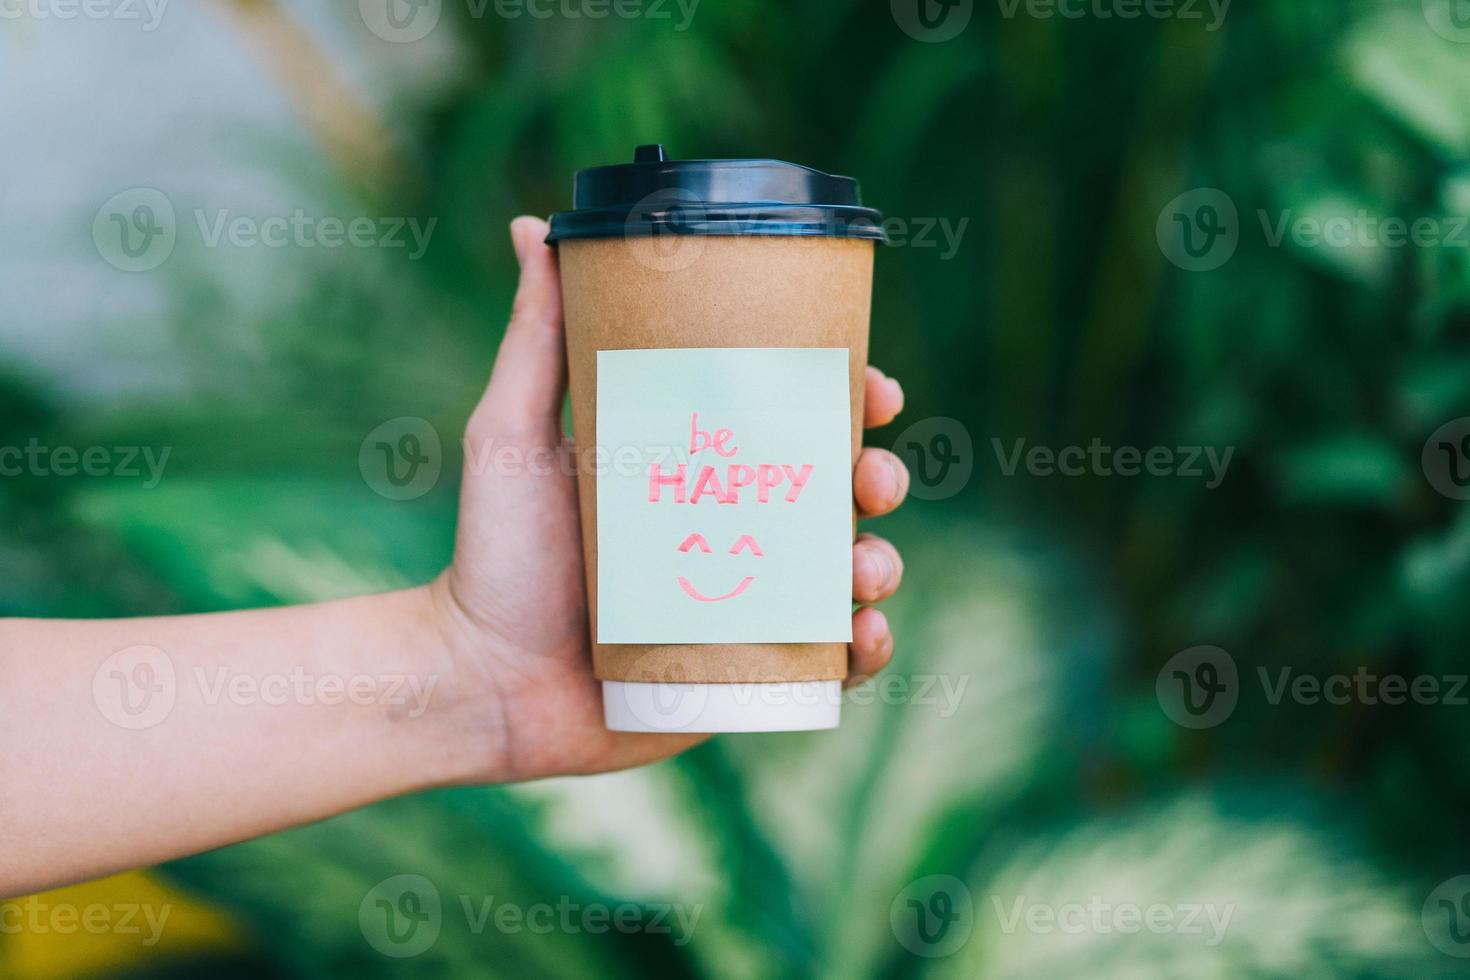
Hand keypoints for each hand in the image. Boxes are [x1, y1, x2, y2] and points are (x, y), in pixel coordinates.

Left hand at [428, 216, 908, 782]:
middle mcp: (729, 530)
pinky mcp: (747, 672)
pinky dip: (865, 648)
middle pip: (835, 493)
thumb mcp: (514, 433)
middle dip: (878, 477)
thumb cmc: (495, 555)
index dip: (846, 400)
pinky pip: (830, 662)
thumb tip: (535, 224)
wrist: (480, 680)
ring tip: (864, 566)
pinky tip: (860, 634)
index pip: (789, 421)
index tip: (875, 388)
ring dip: (881, 560)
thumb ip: (534, 337)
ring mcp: (745, 604)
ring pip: (846, 572)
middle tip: (873, 478)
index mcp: (693, 468)